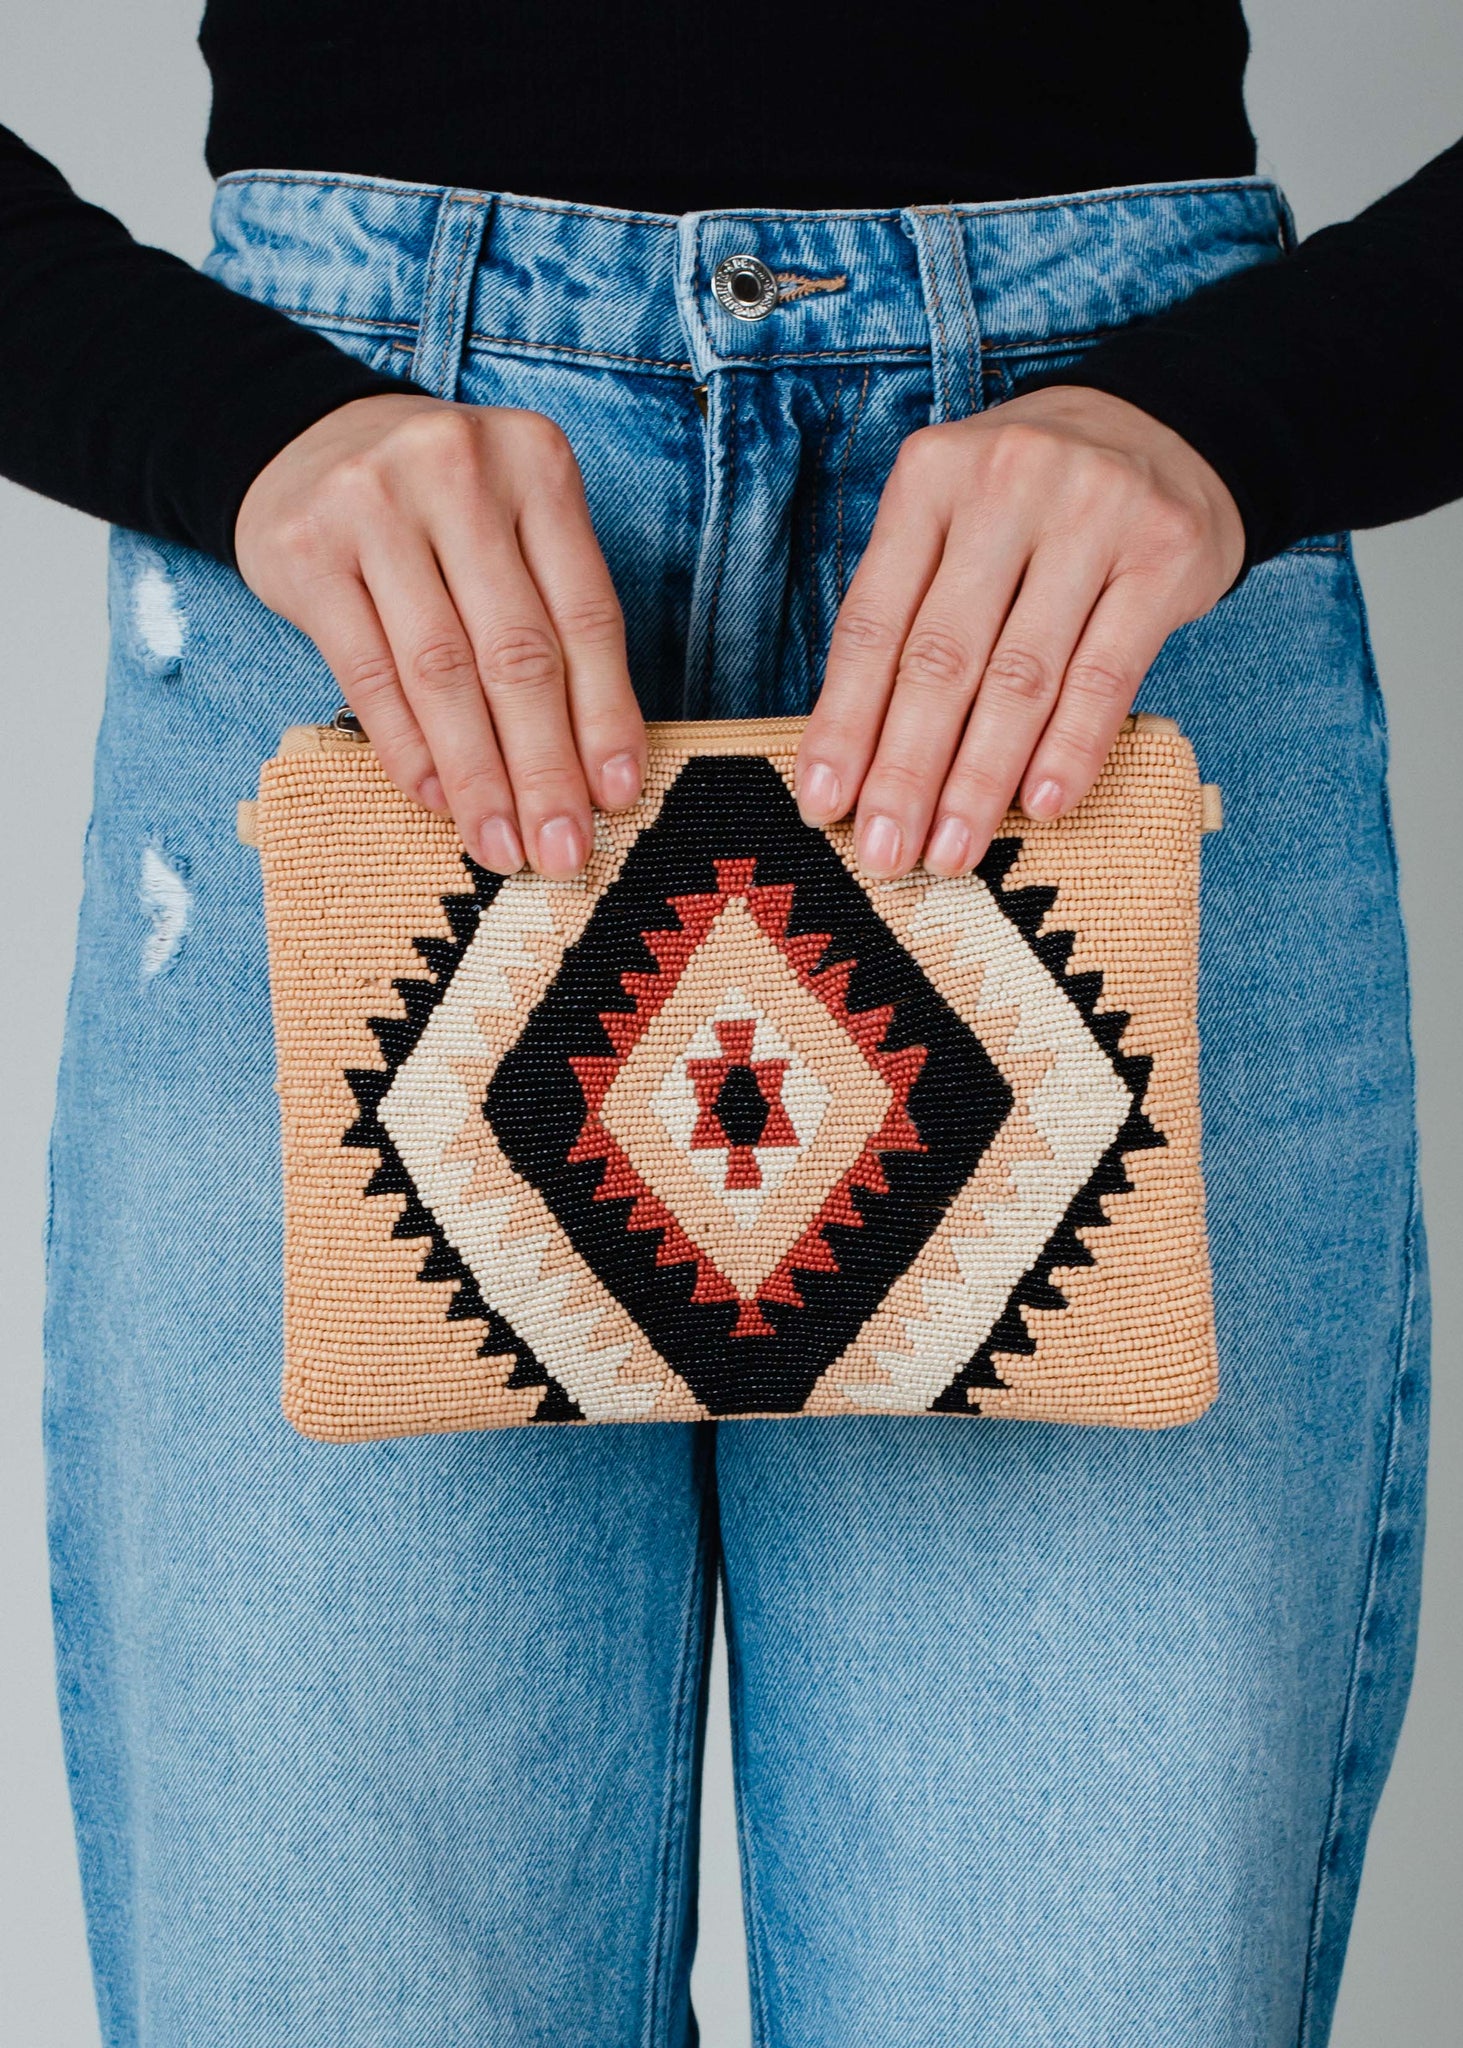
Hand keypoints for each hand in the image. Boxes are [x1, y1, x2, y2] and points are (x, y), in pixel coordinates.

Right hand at [236, 393, 643, 876]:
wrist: (306, 444)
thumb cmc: (439, 510)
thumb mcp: (513, 526)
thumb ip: (555, 618)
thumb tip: (596, 769)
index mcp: (536, 462)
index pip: (586, 615)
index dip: (606, 716)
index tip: (618, 797)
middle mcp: (457, 470)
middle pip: (518, 651)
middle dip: (544, 767)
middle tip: (561, 849)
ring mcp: (373, 503)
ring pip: (442, 672)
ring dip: (477, 776)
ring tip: (500, 844)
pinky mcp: (306, 550)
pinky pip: (370, 673)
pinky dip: (407, 747)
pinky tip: (436, 799)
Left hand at [795, 386, 1243, 876]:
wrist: (1169, 428)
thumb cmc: (1032, 506)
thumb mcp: (954, 522)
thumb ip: (909, 612)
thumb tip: (858, 759)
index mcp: (929, 478)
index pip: (873, 623)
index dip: (844, 723)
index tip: (822, 806)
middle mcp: (1005, 484)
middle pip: (942, 657)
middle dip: (907, 769)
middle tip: (885, 853)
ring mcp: (1092, 514)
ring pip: (1021, 675)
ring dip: (980, 778)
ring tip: (952, 850)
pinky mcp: (1164, 552)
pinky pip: (1106, 673)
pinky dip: (1070, 748)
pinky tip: (1039, 805)